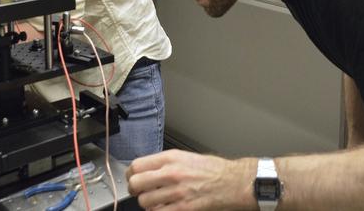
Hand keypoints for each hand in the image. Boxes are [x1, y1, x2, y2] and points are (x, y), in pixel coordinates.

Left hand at [126, 149, 254, 209]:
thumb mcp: (186, 157)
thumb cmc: (213, 170)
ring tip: (155, 201)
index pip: (136, 165)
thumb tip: (147, 169)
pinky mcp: (183, 209)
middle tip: (140, 192)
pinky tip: (164, 208)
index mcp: (170, 158)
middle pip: (135, 183)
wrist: (233, 182)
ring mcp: (176, 192)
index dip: (130, 174)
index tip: (132, 178)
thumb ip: (165, 163)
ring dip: (147, 204)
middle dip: (135, 190)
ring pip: (144, 202)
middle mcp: (171, 174)